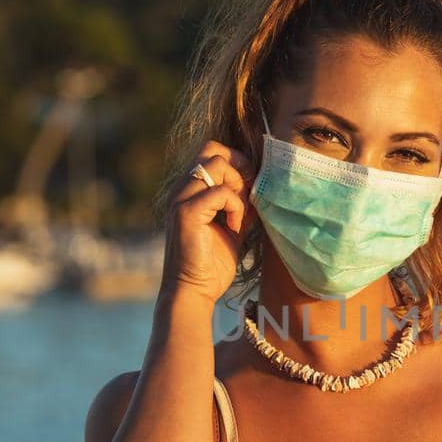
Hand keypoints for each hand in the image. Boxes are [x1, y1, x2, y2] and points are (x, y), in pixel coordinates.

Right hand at [159, 139, 256, 306]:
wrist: (192, 292)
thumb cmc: (211, 265)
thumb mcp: (233, 227)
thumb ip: (241, 204)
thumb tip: (261, 186)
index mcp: (188, 191)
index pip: (212, 152)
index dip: (237, 161)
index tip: (251, 187)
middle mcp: (180, 190)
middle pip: (213, 150)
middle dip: (240, 165)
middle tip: (250, 193)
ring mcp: (180, 199)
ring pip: (216, 164)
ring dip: (238, 186)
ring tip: (242, 214)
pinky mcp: (186, 213)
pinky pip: (219, 192)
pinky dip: (235, 206)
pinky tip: (235, 228)